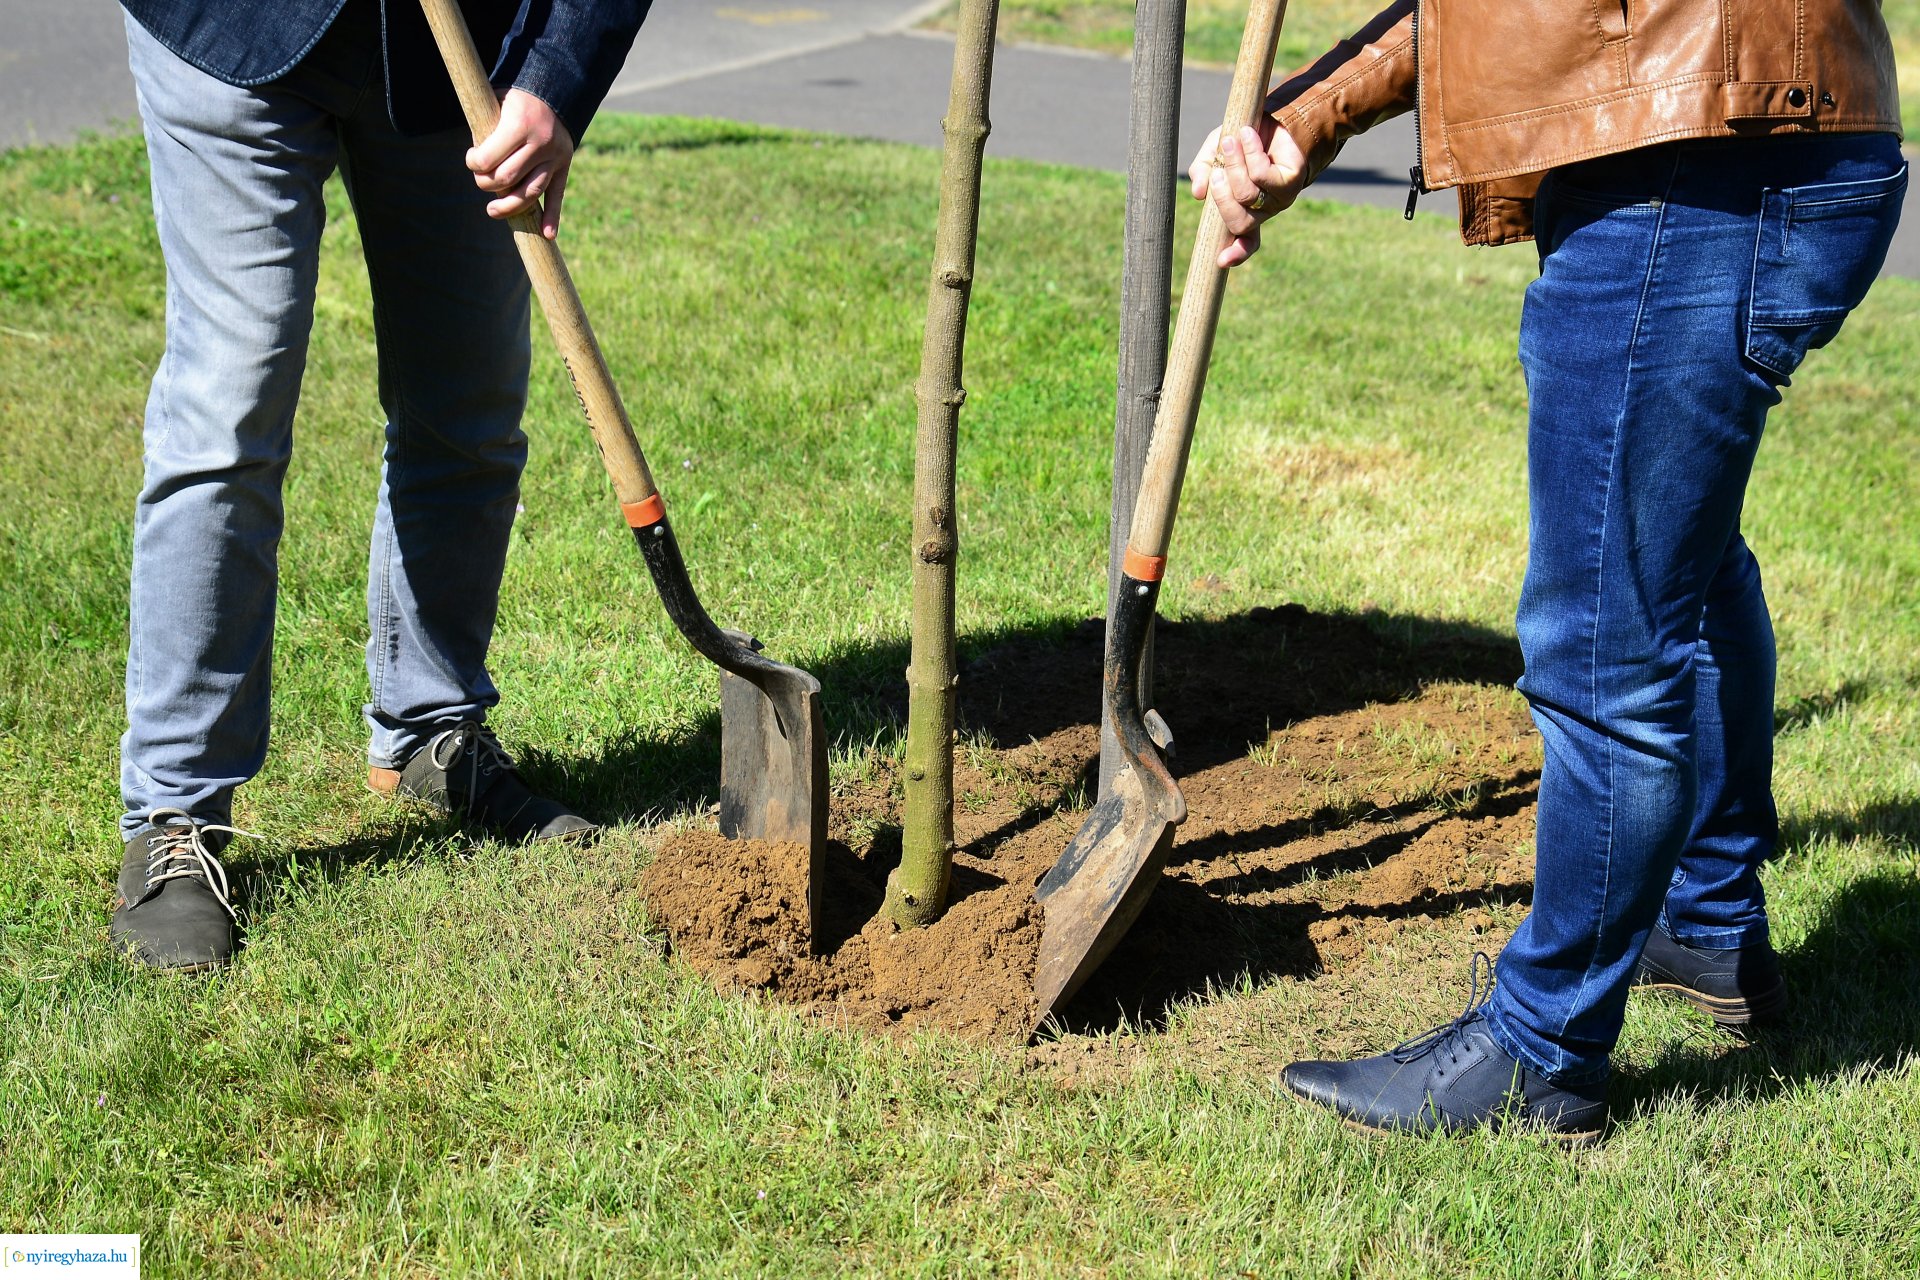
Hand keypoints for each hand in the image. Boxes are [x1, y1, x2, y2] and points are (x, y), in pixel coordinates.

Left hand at [468, 88, 574, 238]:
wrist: (554, 90)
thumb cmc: (517, 97)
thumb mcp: (497, 102)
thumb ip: (486, 129)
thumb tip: (477, 161)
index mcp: (520, 125)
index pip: (489, 159)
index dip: (473, 164)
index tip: (472, 160)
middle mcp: (540, 143)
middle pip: (507, 178)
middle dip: (487, 184)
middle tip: (481, 181)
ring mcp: (555, 157)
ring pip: (531, 192)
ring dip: (510, 207)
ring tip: (493, 211)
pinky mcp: (565, 166)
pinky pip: (558, 194)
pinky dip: (553, 216)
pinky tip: (548, 234)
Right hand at [1187, 122, 1305, 267]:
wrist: (1270, 116)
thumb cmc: (1239, 141)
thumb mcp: (1213, 154)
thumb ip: (1203, 171)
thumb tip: (1199, 194)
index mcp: (1245, 211)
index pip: (1245, 242)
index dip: (1236, 254)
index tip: (1221, 261)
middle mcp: (1264, 210)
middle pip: (1239, 222)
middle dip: (1222, 196)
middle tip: (1217, 170)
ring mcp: (1279, 198)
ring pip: (1248, 195)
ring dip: (1234, 166)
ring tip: (1230, 141)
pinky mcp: (1292, 179)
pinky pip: (1263, 174)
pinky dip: (1251, 153)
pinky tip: (1246, 135)